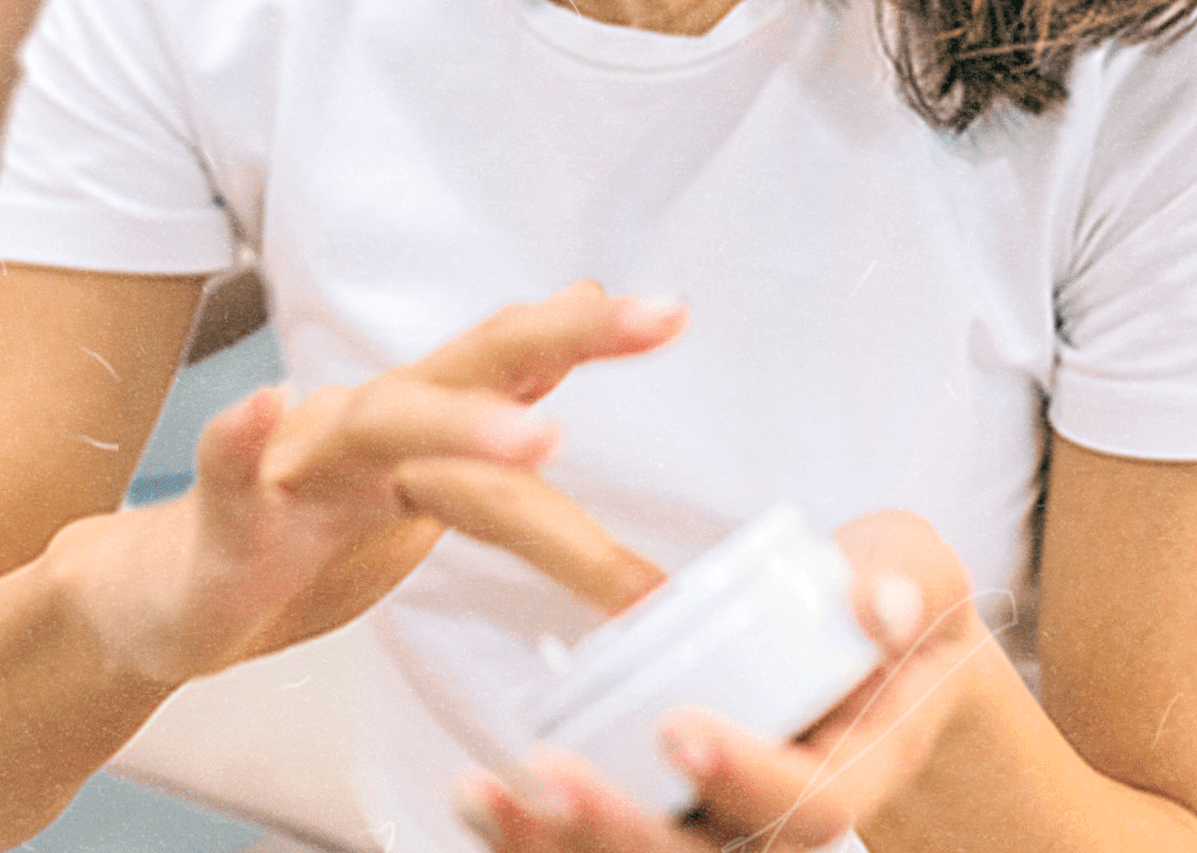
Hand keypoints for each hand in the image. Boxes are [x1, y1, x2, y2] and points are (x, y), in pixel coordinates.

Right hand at [102, 285, 684, 681]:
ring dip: (456, 418)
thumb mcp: (411, 497)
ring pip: (379, 424)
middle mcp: (363, 428)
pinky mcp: (227, 518)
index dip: (587, 336)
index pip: (512, 367)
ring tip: (538, 430)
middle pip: (468, 368)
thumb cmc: (296, 546)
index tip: (671, 313)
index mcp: (418, 432)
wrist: (167, 599)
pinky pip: (232, 470)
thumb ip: (484, 435)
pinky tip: (261, 411)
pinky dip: (243, 437)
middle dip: (558, 341)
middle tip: (645, 320)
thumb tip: (564, 356)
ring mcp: (296, 466)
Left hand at [456, 512, 995, 849]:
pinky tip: (477, 797)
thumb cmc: (886, 607)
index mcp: (860, 765)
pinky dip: (535, 838)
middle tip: (551, 777)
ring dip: (559, 846)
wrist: (875, 662)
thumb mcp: (917, 569)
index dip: (749, 779)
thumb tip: (878, 608)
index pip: (817, 805)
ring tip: (483, 796)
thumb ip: (904, 577)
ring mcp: (727, 828)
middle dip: (627, 831)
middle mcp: (787, 818)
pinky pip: (600, 847)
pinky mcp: (671, 818)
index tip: (679, 729)